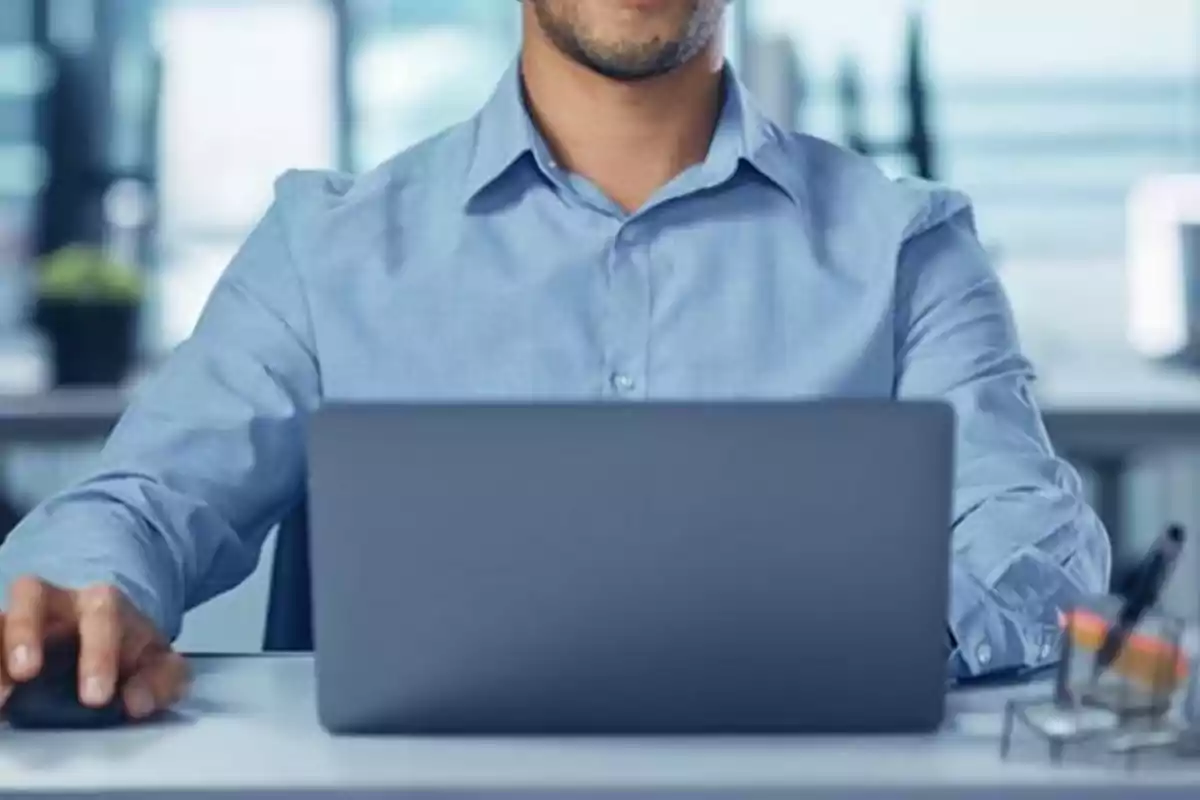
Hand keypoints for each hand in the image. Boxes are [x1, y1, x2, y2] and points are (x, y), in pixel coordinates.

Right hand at [0, 577, 188, 719]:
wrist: (112, 643)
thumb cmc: (131, 651)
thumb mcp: (160, 664)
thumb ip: (162, 680)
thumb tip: (137, 702)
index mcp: (103, 603)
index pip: (101, 615)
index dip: (97, 654)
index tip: (96, 697)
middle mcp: (57, 603)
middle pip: (33, 594)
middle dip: (26, 631)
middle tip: (27, 673)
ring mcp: (23, 620)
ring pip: (0, 619)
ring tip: (0, 697)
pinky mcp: (4, 642)